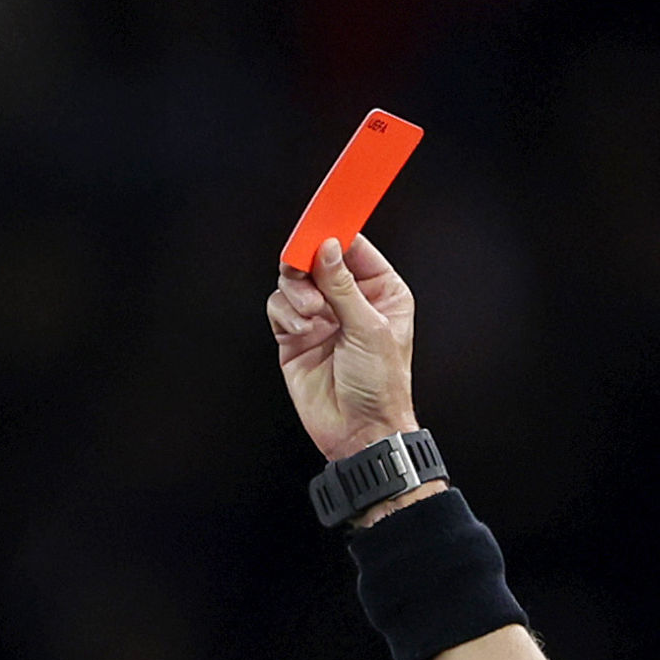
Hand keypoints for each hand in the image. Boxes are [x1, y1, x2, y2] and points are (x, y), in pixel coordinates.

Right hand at [266, 232, 419, 461]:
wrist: (360, 431)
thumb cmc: (380, 386)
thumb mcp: (369, 328)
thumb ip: (343, 285)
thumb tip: (327, 248)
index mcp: (380, 292)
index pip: (354, 249)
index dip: (335, 235)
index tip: (318, 228)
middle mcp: (349, 301)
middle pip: (317, 260)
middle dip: (307, 264)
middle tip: (302, 268)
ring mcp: (321, 317)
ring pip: (294, 281)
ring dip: (297, 293)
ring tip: (312, 314)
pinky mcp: (295, 336)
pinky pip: (279, 307)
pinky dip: (285, 313)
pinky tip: (301, 329)